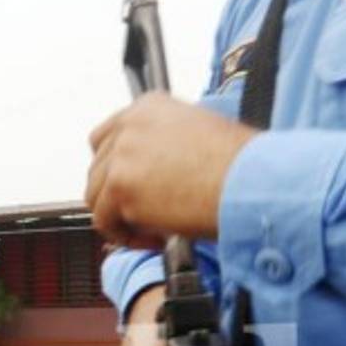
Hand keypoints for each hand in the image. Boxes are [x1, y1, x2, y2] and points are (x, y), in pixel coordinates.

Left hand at [87, 93, 257, 246]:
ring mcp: (122, 155)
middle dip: (115, 196)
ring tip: (152, 229)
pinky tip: (153, 238)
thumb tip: (150, 173)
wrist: (250, 181)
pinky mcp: (121, 187)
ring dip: (119, 218)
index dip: (115, 169)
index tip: (129, 189)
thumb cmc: (239, 165)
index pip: (107, 138)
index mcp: (148, 107)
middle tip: (141, 215)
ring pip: (96, 196)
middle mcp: (130, 125)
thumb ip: (164, 145)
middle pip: (97, 168)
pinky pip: (104, 220)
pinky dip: (125, 235)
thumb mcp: (198, 134)